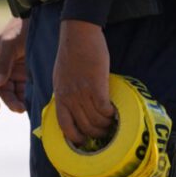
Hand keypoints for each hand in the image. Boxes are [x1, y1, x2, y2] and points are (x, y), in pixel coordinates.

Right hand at [0, 17, 28, 112]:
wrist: (41, 17)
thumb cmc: (21, 27)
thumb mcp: (10, 43)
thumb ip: (3, 62)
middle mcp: (5, 68)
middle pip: (4, 91)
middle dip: (10, 101)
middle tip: (20, 109)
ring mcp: (18, 71)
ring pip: (16, 92)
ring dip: (20, 101)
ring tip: (27, 107)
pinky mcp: (31, 72)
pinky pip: (28, 88)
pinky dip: (29, 96)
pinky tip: (35, 101)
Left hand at [53, 19, 114, 145]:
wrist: (78, 34)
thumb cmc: (70, 53)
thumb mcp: (60, 77)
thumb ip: (65, 93)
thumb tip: (72, 107)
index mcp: (59, 96)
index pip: (64, 126)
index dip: (74, 138)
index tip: (83, 141)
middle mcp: (70, 98)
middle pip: (84, 126)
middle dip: (96, 134)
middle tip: (105, 132)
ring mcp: (83, 93)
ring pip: (96, 120)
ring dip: (106, 125)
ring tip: (112, 123)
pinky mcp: (97, 86)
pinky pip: (105, 110)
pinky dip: (111, 114)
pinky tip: (115, 112)